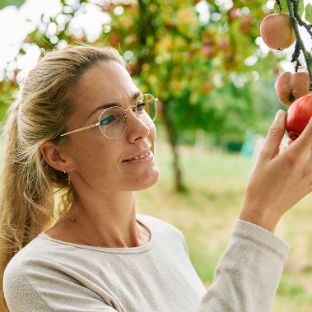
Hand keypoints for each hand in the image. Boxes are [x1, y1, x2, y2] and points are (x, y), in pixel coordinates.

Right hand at [240, 109, 311, 231]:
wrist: (265, 210)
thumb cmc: (259, 183)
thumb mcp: (263, 156)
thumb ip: (275, 133)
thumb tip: (281, 114)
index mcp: (295, 156)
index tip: (311, 104)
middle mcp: (310, 164)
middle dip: (311, 126)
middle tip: (301, 123)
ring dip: (310, 139)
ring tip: (294, 139)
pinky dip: (310, 151)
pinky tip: (298, 151)